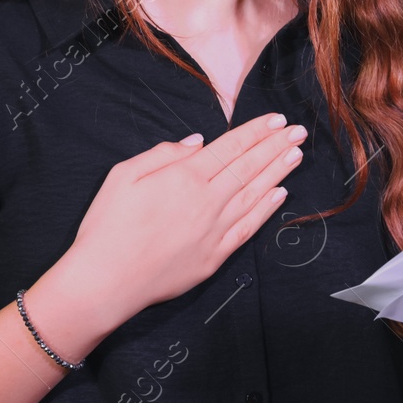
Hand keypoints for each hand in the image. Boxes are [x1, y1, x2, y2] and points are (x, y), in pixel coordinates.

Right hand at [59, 112, 306, 328]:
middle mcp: (207, 201)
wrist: (105, 282)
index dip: (255, 132)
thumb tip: (198, 143)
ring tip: (296, 154)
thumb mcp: (123, 176)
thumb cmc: (107, 228)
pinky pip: (248, 228)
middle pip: (249, 167)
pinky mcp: (215, 256)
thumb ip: (163, 154)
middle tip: (298, 131)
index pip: (230, 148)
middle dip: (276, 146)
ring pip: (255, 194)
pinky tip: (279, 195)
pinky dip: (266, 210)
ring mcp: (215, 230)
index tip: (276, 120)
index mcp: (184, 177)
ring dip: (278, 172)